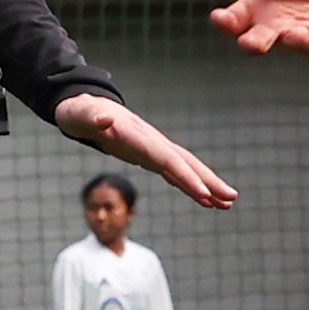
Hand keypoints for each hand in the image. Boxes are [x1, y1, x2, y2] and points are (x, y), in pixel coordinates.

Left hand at [55, 96, 235, 208]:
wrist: (81, 106)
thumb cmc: (78, 111)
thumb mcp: (78, 113)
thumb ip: (91, 117)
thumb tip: (103, 119)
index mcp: (136, 135)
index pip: (166, 159)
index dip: (186, 176)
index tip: (204, 193)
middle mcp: (150, 141)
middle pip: (185, 162)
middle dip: (208, 181)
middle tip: (231, 198)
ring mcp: (152, 147)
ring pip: (184, 167)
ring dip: (205, 185)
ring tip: (227, 203)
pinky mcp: (148, 154)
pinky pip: (174, 171)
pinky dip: (188, 184)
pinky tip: (203, 198)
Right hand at [212, 0, 308, 54]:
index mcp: (253, 13)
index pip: (233, 21)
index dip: (224, 22)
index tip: (218, 18)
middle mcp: (270, 30)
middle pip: (256, 43)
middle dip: (252, 44)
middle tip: (249, 45)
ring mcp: (295, 37)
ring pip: (293, 43)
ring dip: (295, 40)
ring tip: (296, 34)